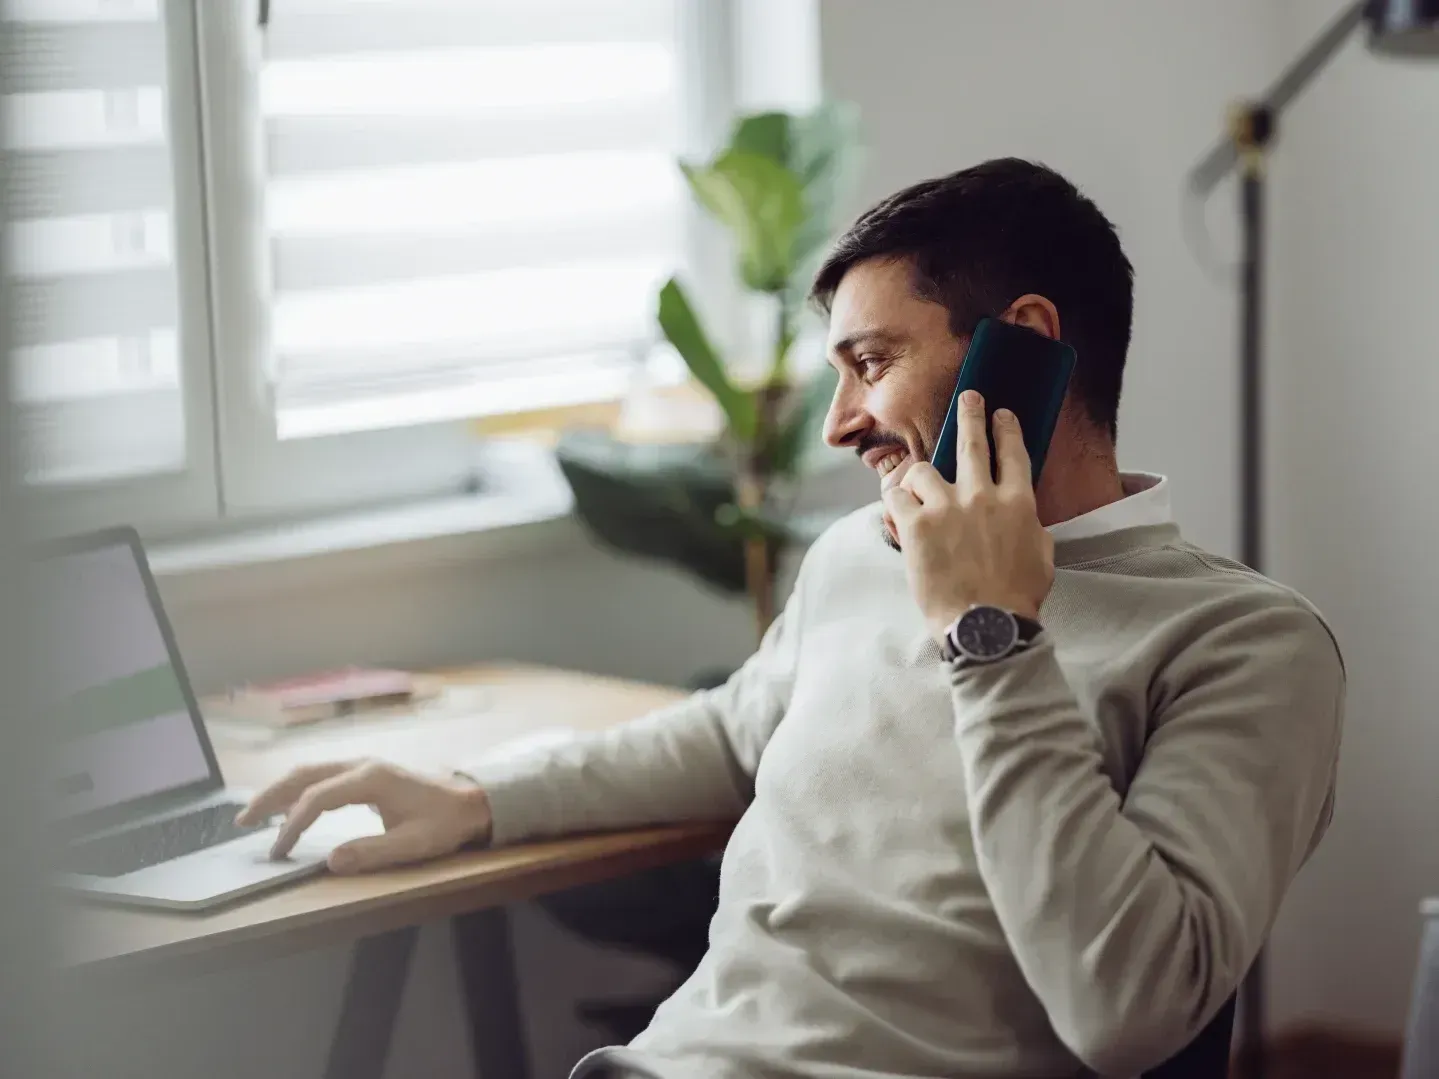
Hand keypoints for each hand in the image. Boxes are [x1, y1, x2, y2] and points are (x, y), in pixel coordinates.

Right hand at [237, 760, 492, 873]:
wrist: (471, 801)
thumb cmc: (445, 823)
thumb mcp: (413, 844)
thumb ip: (372, 853)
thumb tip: (331, 861)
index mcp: (371, 779)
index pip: (317, 798)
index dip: (292, 824)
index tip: (277, 851)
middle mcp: (362, 765)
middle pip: (304, 774)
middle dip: (270, 796)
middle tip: (242, 821)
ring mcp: (363, 766)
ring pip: (310, 771)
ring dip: (280, 790)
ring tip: (253, 814)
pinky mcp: (366, 773)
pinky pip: (322, 776)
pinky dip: (298, 788)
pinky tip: (287, 806)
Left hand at [882, 390, 1053, 641]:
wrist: (985, 625)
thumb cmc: (1016, 597)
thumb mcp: (1041, 555)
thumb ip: (1030, 526)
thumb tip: (1022, 514)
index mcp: (1018, 503)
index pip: (1013, 452)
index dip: (1006, 428)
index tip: (1002, 414)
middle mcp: (982, 496)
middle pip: (972, 442)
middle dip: (970, 414)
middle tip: (969, 397)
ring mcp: (946, 508)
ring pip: (923, 470)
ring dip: (919, 478)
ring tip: (918, 489)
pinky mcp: (915, 526)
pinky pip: (896, 497)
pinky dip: (894, 501)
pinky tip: (896, 510)